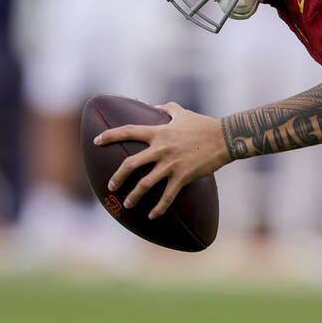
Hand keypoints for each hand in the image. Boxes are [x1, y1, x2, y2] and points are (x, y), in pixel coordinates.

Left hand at [94, 101, 228, 219]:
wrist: (224, 138)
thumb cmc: (204, 124)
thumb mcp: (183, 113)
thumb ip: (167, 108)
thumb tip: (155, 106)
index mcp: (159, 132)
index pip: (128, 132)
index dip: (110, 136)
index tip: (97, 141)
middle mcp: (161, 149)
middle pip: (130, 164)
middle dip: (117, 177)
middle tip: (111, 186)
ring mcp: (171, 164)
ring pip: (145, 183)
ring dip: (134, 196)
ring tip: (127, 204)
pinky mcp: (183, 176)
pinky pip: (167, 196)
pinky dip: (158, 208)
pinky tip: (152, 216)